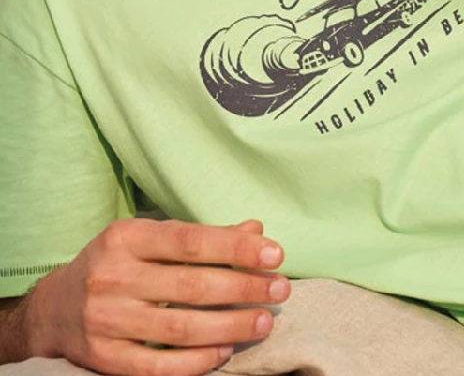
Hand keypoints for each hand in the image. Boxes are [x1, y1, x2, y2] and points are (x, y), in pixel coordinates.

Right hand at [24, 218, 289, 375]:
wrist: (54, 306)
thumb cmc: (119, 263)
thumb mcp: (152, 238)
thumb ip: (203, 237)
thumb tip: (257, 229)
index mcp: (126, 237)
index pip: (191, 241)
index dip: (236, 247)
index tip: (275, 254)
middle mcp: (112, 276)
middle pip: (190, 285)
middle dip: (243, 288)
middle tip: (281, 289)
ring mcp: (105, 319)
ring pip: (179, 327)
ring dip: (229, 325)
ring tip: (264, 322)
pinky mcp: (103, 358)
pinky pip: (156, 366)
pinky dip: (195, 361)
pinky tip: (225, 350)